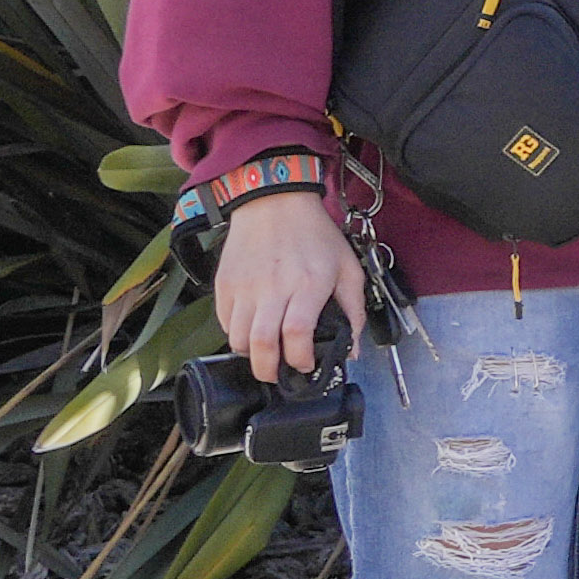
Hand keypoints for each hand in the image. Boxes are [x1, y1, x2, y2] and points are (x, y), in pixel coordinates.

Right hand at [208, 185, 357, 381]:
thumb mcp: (348, 268)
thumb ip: (354, 311)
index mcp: (309, 284)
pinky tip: (252, 330)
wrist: (273, 202)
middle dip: (268, 370)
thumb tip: (350, 350)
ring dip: (251, 354)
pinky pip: (225, 323)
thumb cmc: (315, 235)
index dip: (300, 359)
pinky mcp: (224, 284)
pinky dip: (236, 334)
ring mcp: (244, 287)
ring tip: (266, 353)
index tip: (306, 366)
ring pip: (238, 338)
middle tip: (278, 375)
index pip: (298, 334)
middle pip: (261, 343)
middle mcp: (274, 288)